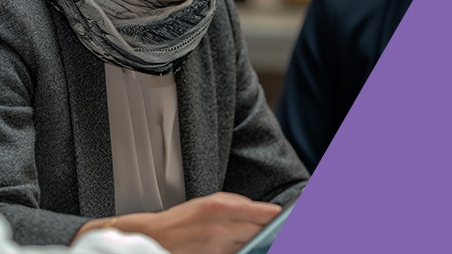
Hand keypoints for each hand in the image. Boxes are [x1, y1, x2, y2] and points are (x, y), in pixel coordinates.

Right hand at [74, 192, 281, 253]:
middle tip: (297, 231)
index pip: (265, 213)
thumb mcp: (211, 202)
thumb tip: (267, 213)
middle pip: (262, 232)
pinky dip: (244, 251)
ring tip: (276, 240)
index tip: (300, 218)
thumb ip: (239, 206)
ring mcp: (217, 247)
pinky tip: (252, 247)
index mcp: (222, 206)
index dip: (284, 218)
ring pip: (251, 247)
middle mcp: (222, 227)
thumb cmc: (182, 218)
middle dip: (278, 233)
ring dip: (262, 244)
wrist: (151, 239)